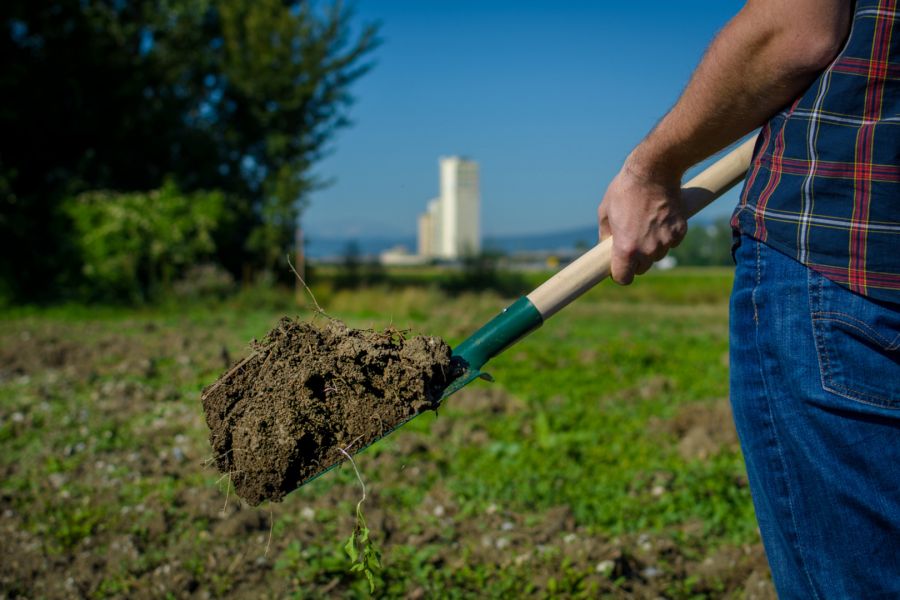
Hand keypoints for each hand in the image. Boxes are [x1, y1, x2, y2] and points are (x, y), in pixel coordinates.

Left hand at [598, 155, 686, 284]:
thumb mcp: (605, 212)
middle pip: (642, 268)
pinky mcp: (680, 232)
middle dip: (636, 260)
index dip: (619, 274)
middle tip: (631, 240)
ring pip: (657, 255)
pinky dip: (666, 236)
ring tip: (645, 224)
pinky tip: (659, 218)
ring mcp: (665, 242)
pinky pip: (671, 243)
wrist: (654, 170)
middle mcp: (647, 250)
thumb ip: (605, 235)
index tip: (618, 266)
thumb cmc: (625, 190)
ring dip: (651, 247)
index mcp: (626, 248)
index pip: (623, 279)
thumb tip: (606, 247)